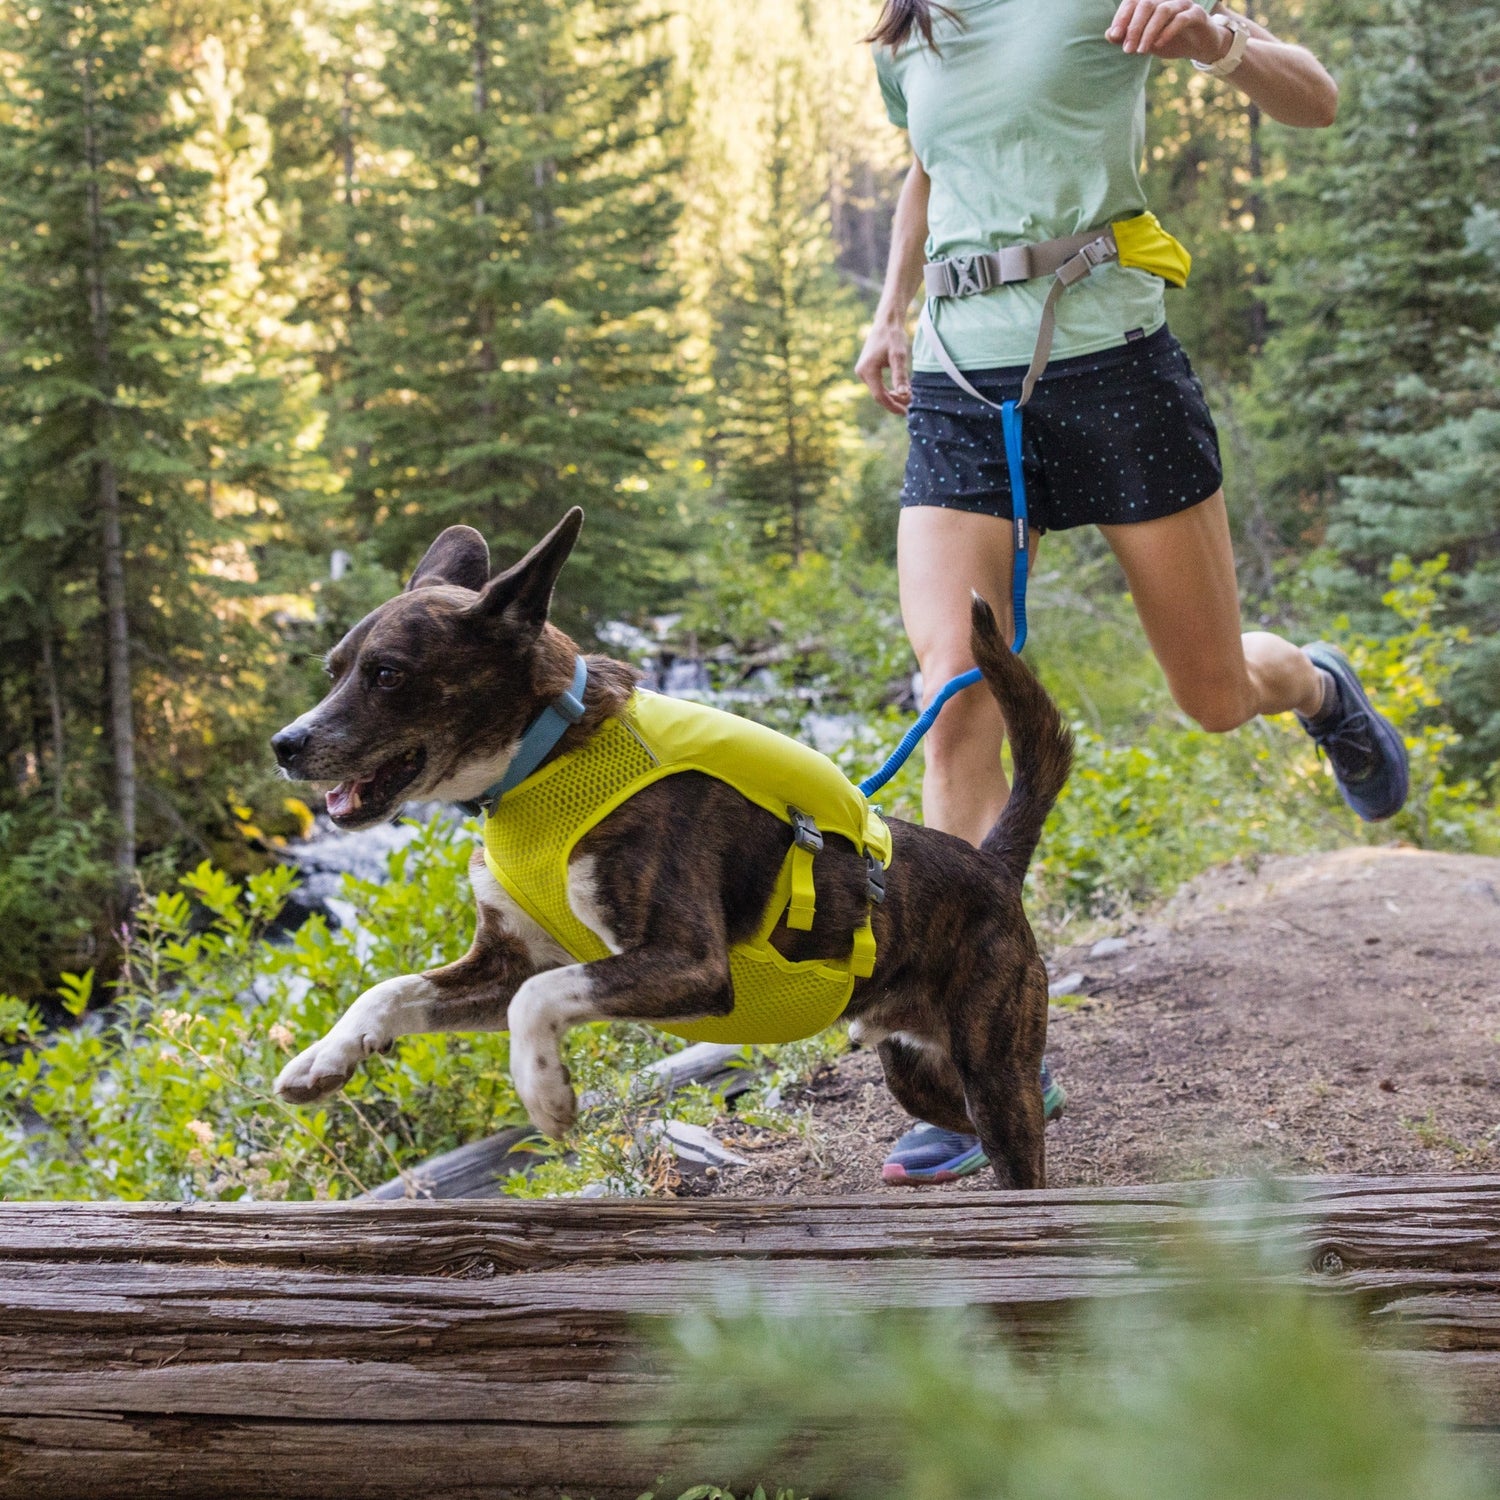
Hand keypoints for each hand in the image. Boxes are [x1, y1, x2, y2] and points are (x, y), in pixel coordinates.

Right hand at [856, 316, 912, 415]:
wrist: (887, 322)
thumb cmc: (893, 336)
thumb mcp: (899, 356)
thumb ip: (900, 376)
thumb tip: (904, 395)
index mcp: (868, 370)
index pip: (880, 396)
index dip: (893, 406)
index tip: (906, 412)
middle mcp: (862, 372)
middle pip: (878, 395)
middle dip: (894, 402)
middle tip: (910, 404)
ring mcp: (863, 371)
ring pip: (878, 391)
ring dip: (892, 396)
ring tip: (908, 396)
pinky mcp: (867, 369)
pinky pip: (877, 385)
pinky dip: (889, 389)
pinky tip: (901, 390)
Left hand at [1106, 0, 1229, 62]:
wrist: (1199, 46)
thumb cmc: (1169, 40)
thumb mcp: (1145, 41)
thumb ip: (1127, 37)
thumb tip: (1109, 34)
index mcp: (1154, 1)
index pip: (1134, 1)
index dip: (1122, 17)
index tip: (1114, 36)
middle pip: (1146, 4)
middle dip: (1134, 28)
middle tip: (1127, 50)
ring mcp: (1183, 4)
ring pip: (1162, 11)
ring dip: (1148, 32)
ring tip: (1141, 51)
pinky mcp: (1197, 14)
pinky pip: (1180, 19)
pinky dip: (1167, 32)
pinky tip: (1157, 46)